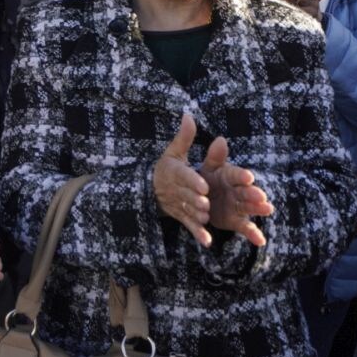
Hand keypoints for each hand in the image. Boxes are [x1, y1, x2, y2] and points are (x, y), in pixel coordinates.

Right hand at [152, 113, 213, 246]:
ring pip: (187, 210)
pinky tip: (207, 241)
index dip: (192, 180)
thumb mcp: (174, 152)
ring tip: (205, 217)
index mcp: (174, 172)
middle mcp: (175, 189)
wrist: (149, 189)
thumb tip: (188, 115)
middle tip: (206, 202)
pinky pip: (188, 226)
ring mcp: (177, 204)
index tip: (203, 185)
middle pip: (186, 194)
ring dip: (195, 215)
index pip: (183, 176)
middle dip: (195, 199)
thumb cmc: (166, 168)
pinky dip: (197, 234)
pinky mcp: (180, 217)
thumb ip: (184, 137)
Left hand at [197, 134, 271, 247]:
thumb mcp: (207, 168)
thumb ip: (214, 157)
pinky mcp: (235, 221)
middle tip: (261, 196)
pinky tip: (261, 241)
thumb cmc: (205, 179)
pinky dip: (252, 234)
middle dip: (253, 194)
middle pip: (246, 192)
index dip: (242, 176)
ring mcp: (238, 207)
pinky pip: (244, 228)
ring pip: (248, 208)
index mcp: (229, 176)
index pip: (236, 175)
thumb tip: (221, 139)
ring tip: (268, 209)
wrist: (198, 197)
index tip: (248, 176)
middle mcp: (237, 191)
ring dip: (257, 209)